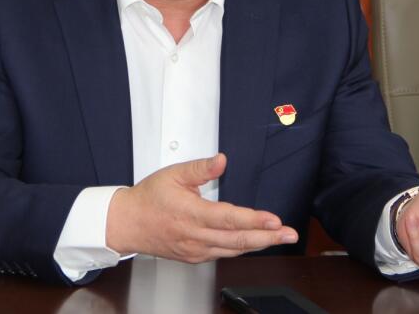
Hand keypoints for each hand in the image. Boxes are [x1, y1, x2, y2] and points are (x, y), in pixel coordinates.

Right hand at [105, 153, 297, 262]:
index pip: (229, 219)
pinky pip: (223, 254)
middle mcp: (195, 236)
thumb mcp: (174, 174)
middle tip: (290, 234)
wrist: (128, 224)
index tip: (275, 220)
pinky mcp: (194, 257)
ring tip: (280, 239)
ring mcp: (195, 250)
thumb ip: (200, 168)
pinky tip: (254, 242)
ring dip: (259, 245)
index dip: (254, 220)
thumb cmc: (149, 198)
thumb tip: (222, 159)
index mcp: (191, 214)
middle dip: (268, 238)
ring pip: (233, 250)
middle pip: (238, 240)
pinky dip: (241, 249)